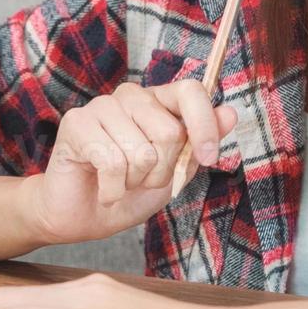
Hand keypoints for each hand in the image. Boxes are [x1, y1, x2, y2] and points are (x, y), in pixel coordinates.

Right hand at [23, 81, 236, 246]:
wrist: (83, 218)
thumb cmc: (129, 193)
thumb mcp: (175, 173)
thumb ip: (199, 144)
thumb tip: (230, 112)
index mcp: (157, 102)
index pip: (190, 91)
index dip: (204, 125)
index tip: (208, 158)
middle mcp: (130, 97)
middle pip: (169, 132)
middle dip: (162, 171)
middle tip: (142, 180)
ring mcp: (101, 106)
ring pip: (141, 152)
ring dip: (134, 183)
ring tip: (119, 183)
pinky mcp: (76, 123)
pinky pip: (111, 162)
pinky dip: (113, 190)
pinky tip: (104, 189)